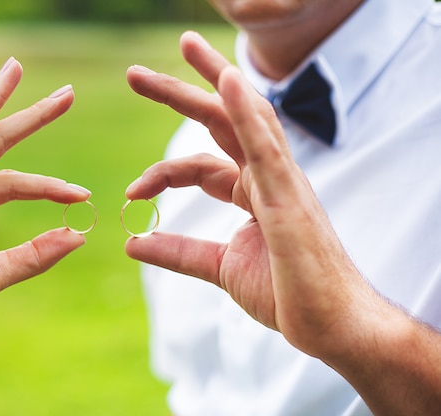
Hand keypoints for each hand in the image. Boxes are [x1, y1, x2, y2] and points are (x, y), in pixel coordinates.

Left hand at [124, 31, 380, 358]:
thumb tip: (133, 243)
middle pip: (221, 122)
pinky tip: (226, 81)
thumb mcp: (220, 267)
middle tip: (137, 73)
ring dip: (213, 79)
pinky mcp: (290, 196)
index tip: (131, 191)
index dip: (161, 172)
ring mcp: (282, 181)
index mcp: (253, 191)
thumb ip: (178, 252)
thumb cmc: (287, 293)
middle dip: (181, 92)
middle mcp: (267, 176)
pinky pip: (266, 145)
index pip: (199, 165)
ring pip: (245, 117)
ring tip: (183, 45)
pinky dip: (247, 111)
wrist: (329, 325)